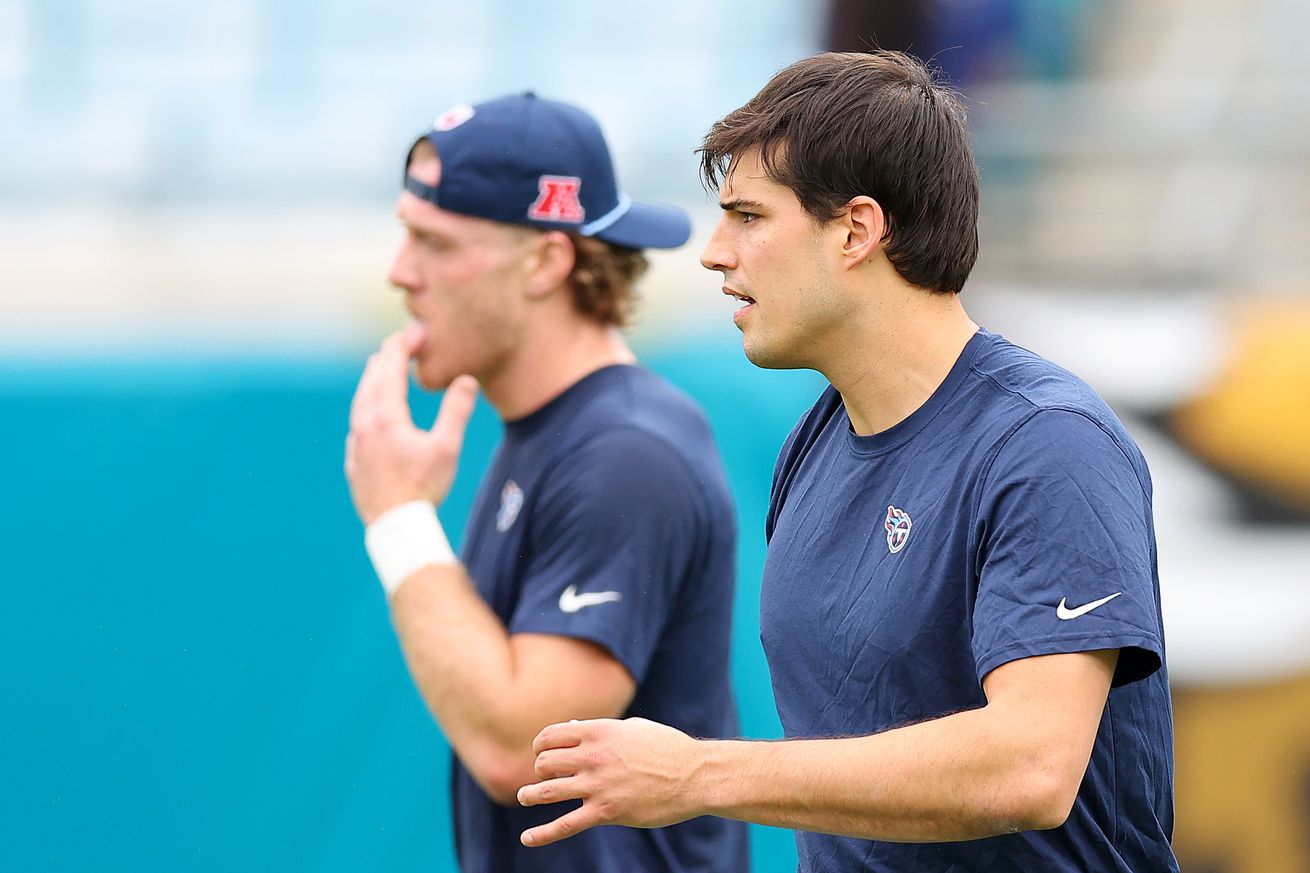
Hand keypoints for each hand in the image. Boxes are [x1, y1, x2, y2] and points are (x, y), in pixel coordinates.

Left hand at [345, 323, 478, 523]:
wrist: (396, 526)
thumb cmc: (423, 487)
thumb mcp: (446, 447)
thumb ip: (456, 410)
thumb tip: (466, 380)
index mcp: (385, 417)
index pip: (391, 369)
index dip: (402, 347)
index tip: (414, 332)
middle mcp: (364, 425)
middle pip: (372, 380)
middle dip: (386, 358)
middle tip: (398, 343)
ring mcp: (356, 444)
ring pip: (360, 401)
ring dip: (372, 380)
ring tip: (379, 368)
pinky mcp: (354, 462)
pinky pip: (357, 425)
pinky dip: (366, 408)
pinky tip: (370, 415)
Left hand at [517, 718, 702, 846]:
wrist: (694, 776)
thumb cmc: (666, 748)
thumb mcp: (633, 728)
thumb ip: (600, 730)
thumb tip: (570, 729)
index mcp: (599, 731)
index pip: (550, 736)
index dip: (541, 745)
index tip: (543, 753)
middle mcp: (593, 756)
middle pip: (545, 762)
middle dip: (540, 770)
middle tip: (544, 776)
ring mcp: (598, 785)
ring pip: (548, 791)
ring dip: (531, 795)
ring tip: (525, 797)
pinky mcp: (606, 812)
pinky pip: (565, 825)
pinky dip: (542, 835)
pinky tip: (527, 839)